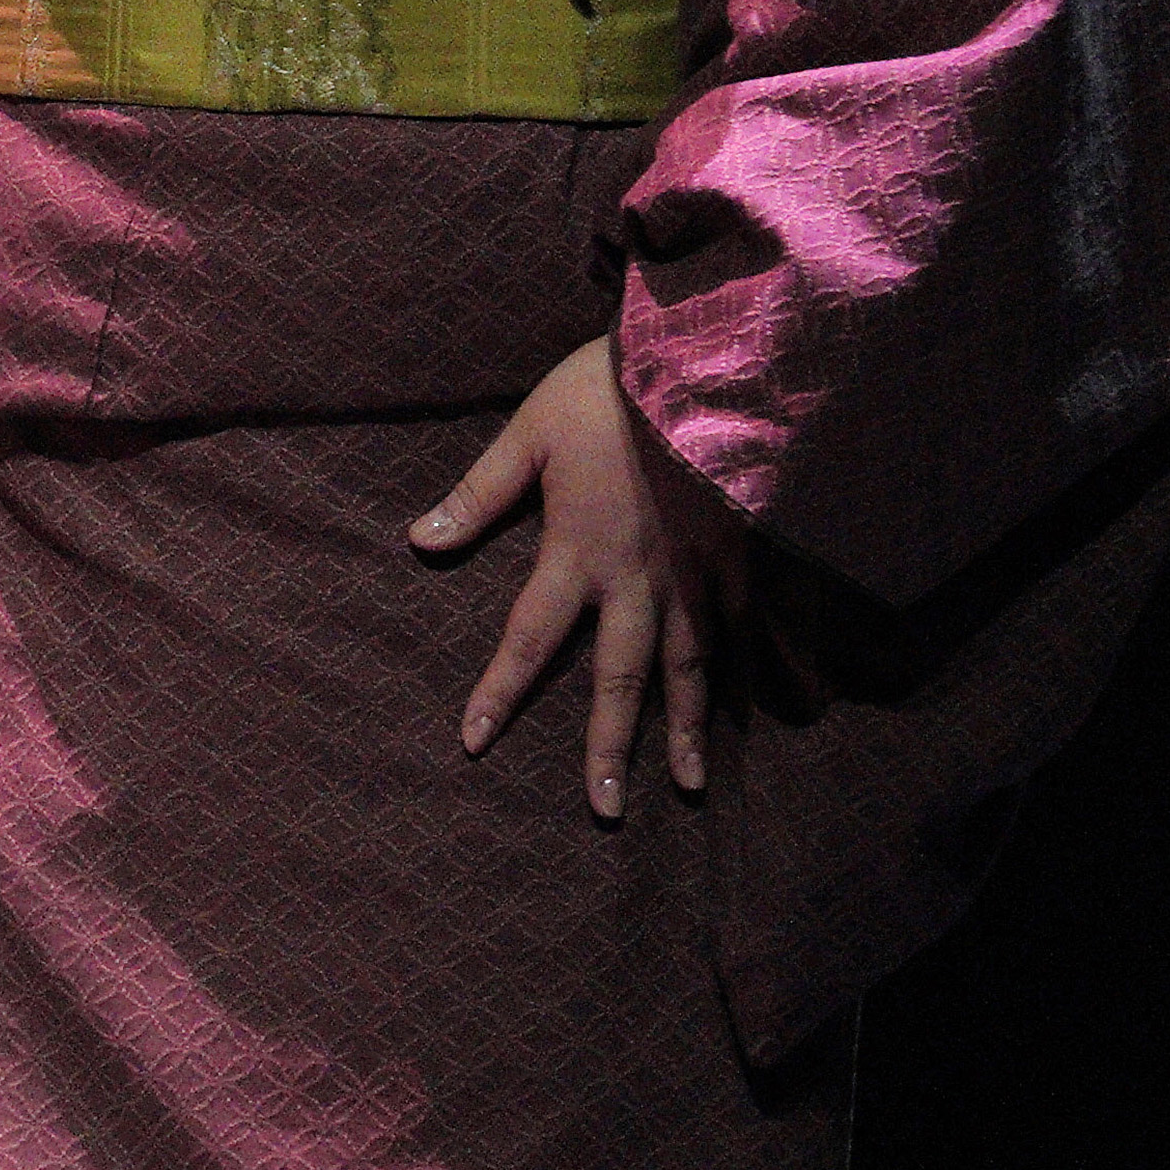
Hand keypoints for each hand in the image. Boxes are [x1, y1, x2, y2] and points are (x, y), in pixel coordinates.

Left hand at [413, 336, 752, 817]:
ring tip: (690, 786)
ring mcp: (697, 575)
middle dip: (610, 748)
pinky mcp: (742, 558)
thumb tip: (419, 540)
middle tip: (603, 809)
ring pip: (690, 669)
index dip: (499, 693)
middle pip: (619, 680)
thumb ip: (478, 493)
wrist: (704, 360)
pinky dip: (747, 676)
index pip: (529, 639)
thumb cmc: (607, 391)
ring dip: (687, 731)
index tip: (473, 742)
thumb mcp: (530, 433)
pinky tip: (749, 712)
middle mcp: (639, 580)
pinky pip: (743, 631)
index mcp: (579, 551)